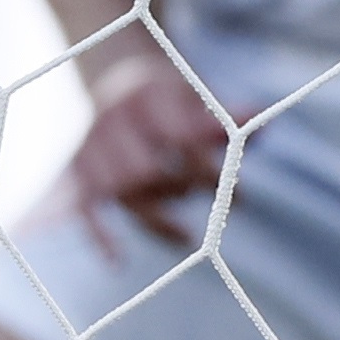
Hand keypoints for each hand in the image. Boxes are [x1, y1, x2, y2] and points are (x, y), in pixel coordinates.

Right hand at [56, 53, 236, 246]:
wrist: (115, 77)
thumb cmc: (169, 95)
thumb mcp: (197, 95)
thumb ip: (226, 116)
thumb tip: (262, 125)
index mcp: (143, 92)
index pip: (180, 142)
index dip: (210, 172)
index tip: (239, 193)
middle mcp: (111, 117)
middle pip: (148, 171)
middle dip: (186, 192)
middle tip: (217, 205)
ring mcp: (90, 144)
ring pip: (122, 192)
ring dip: (157, 217)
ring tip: (186, 233)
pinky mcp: (77, 169)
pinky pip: (83, 205)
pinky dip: (98, 235)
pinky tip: (118, 262)